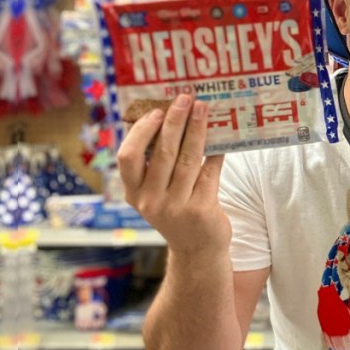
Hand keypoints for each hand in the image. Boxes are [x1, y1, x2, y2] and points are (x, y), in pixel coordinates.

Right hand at [116, 94, 228, 255]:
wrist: (197, 250)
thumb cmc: (177, 212)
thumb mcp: (157, 193)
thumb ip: (158, 165)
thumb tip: (173, 119)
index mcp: (134, 193)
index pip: (128, 157)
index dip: (141, 132)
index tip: (156, 112)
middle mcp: (150, 201)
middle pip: (162, 153)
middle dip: (175, 121)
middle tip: (185, 99)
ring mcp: (176, 206)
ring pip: (187, 159)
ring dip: (197, 130)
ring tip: (203, 109)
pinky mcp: (201, 209)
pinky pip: (209, 171)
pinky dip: (215, 152)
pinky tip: (222, 137)